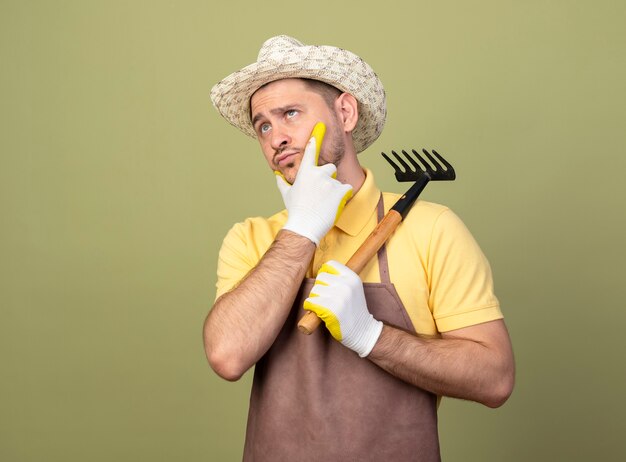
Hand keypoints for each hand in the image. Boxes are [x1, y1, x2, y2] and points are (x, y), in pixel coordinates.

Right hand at [275, 123, 352, 245]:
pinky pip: (346, 188)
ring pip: (337, 181)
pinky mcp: (341, 190)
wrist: (305, 225)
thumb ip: (282, 182)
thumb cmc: (295, 210)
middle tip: (322, 192)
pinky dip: (343, 195)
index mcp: (305, 172)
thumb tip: (277, 175)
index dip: (315, 138)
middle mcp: (318, 173)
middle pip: (330, 168)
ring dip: (334, 190)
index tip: (320, 126)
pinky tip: (334, 204)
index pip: (310, 151)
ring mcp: (330, 181)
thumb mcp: (286, 194)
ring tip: (326, 203)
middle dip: (328, 177)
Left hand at [303, 260, 382, 356]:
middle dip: (320, 287)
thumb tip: (320, 273)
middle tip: (324, 298)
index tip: (326, 283)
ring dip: (314, 298)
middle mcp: (346, 285)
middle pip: (320, 277)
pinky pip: (310, 302)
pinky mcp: (331, 310)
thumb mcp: (353, 289)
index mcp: (352, 277)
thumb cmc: (354, 309)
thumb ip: (340, 280)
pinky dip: (310, 307)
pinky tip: (317, 312)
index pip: (330, 265)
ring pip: (314, 290)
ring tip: (322, 305)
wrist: (362, 330)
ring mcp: (339, 297)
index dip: (325, 273)